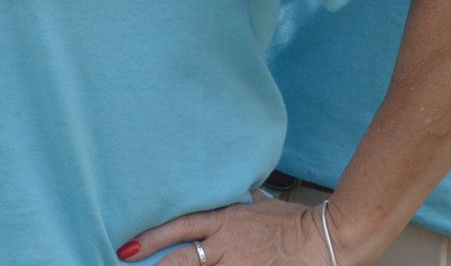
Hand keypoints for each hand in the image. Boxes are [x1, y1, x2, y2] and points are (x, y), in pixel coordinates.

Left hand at [117, 189, 333, 263]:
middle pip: (181, 260)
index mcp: (227, 221)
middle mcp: (225, 245)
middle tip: (129, 261)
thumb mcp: (263, 205)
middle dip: (155, 265)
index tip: (128, 248)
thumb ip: (243, 201)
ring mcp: (235, 265)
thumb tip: (234, 192)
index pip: (182, 227)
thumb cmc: (294, 223)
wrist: (322, 241)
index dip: (153, 237)